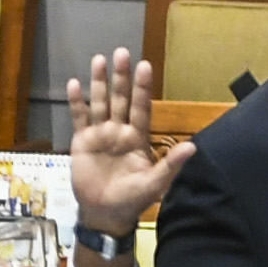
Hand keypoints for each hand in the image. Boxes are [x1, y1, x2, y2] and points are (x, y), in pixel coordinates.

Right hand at [63, 49, 188, 252]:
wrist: (104, 214)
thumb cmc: (132, 199)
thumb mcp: (154, 183)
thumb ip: (171, 165)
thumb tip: (193, 147)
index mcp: (137, 137)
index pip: (141, 107)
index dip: (143, 88)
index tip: (145, 66)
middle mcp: (119, 130)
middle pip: (120, 99)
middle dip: (121, 77)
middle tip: (122, 53)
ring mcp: (100, 134)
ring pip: (100, 103)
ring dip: (99, 82)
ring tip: (99, 60)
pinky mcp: (82, 141)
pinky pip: (79, 118)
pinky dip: (76, 102)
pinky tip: (74, 84)